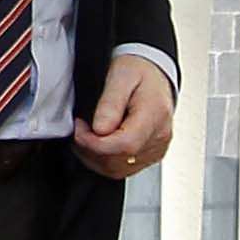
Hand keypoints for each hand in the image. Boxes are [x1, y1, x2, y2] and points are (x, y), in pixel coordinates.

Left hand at [71, 55, 174, 180]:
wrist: (154, 71)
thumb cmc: (138, 70)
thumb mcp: (120, 76)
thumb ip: (109, 104)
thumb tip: (99, 129)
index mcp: (154, 115)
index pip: (124, 145)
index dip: (94, 143)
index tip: (79, 128)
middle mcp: (159, 136)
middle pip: (119, 161)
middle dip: (91, 150)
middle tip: (80, 129)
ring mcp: (157, 147)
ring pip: (119, 170)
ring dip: (95, 157)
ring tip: (87, 135)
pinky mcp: (151, 153)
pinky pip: (124, 168)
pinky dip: (105, 160)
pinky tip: (98, 143)